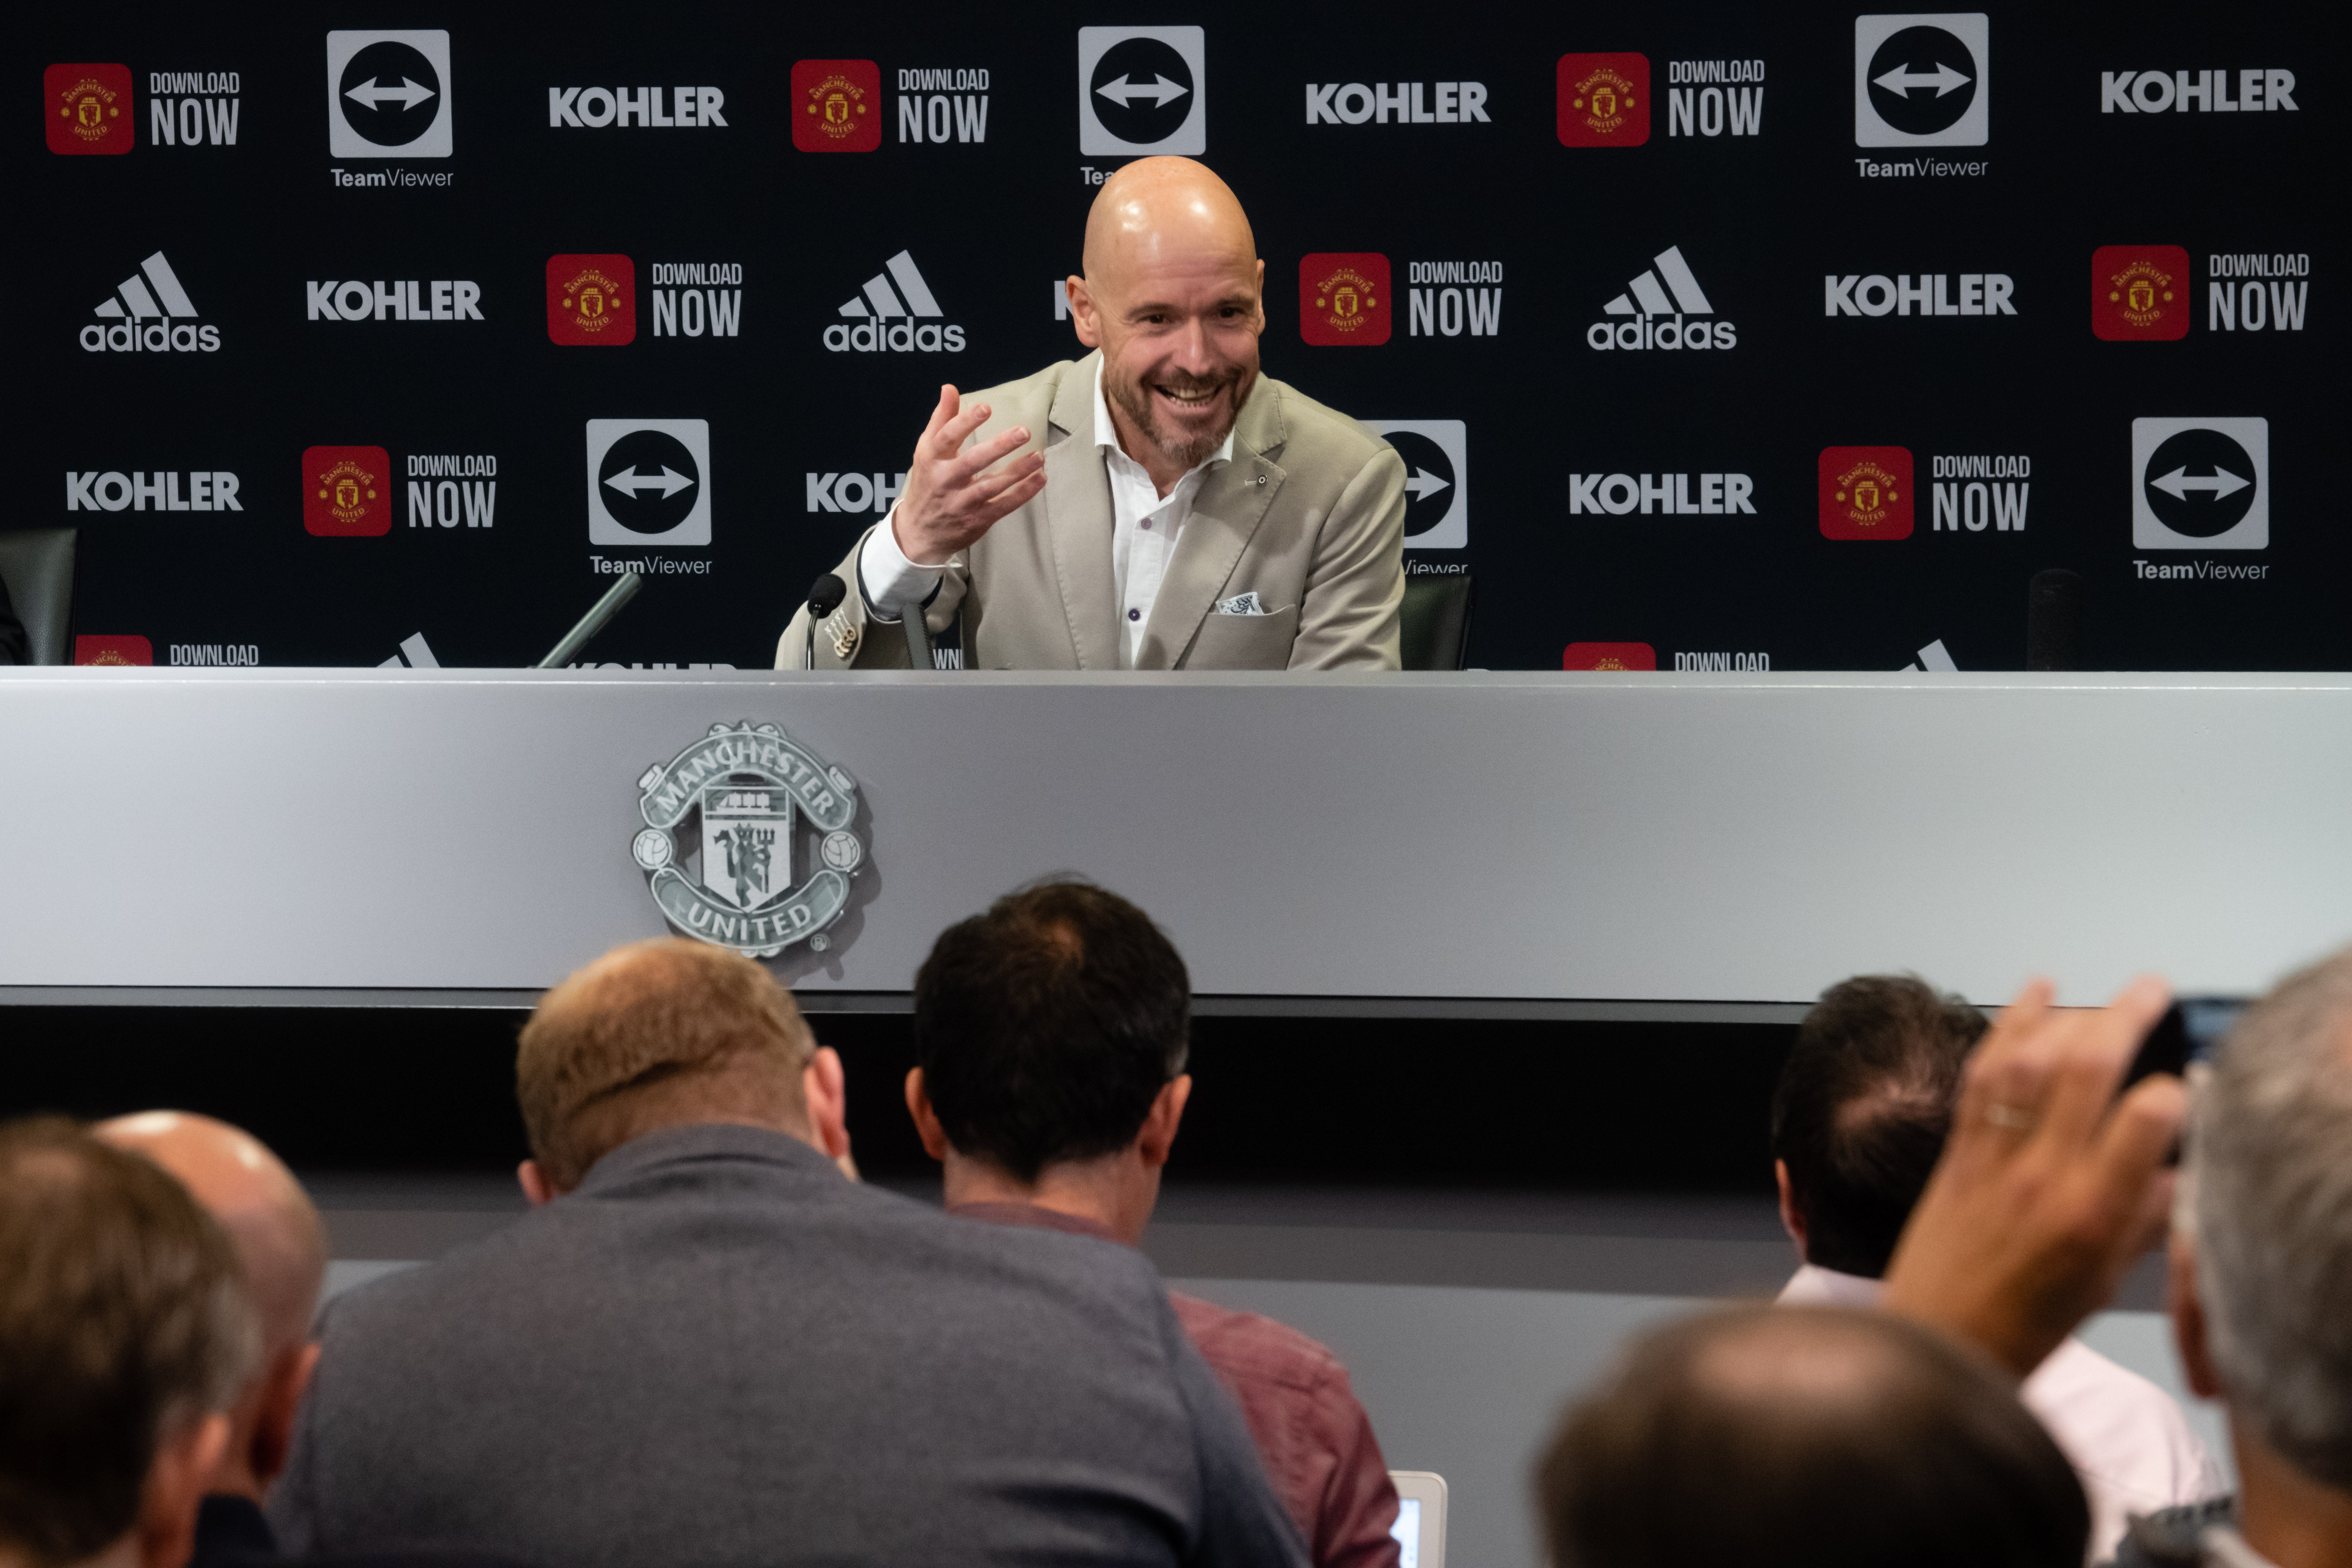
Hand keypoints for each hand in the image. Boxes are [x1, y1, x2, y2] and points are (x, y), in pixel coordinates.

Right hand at [891, 384, 1047, 565]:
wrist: (919, 532)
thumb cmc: (927, 482)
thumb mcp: (927, 450)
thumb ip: (941, 419)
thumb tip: (949, 388)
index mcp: (931, 459)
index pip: (947, 438)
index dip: (965, 422)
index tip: (986, 408)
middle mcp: (945, 481)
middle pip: (973, 461)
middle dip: (999, 446)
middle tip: (1023, 431)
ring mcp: (962, 502)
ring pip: (992, 485)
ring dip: (1018, 471)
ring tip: (1039, 456)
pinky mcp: (977, 520)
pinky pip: (1003, 506)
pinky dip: (1023, 493)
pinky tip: (1040, 478)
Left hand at [1880, 975, 2186, 1378]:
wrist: (1937, 1343)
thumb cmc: (2025, 1322)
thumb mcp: (2104, 1280)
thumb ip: (2140, 1218)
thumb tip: (2173, 1166)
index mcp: (2090, 1216)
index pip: (2141, 1126)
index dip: (2169, 1092)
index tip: (2181, 1083)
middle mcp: (2041, 1177)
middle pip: (2085, 1073)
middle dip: (2123, 1018)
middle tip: (2152, 988)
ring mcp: (1992, 1158)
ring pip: (2030, 1063)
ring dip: (2068, 1015)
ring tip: (2100, 991)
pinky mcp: (1955, 1150)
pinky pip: (1981, 1075)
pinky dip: (2007, 1026)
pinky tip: (2033, 993)